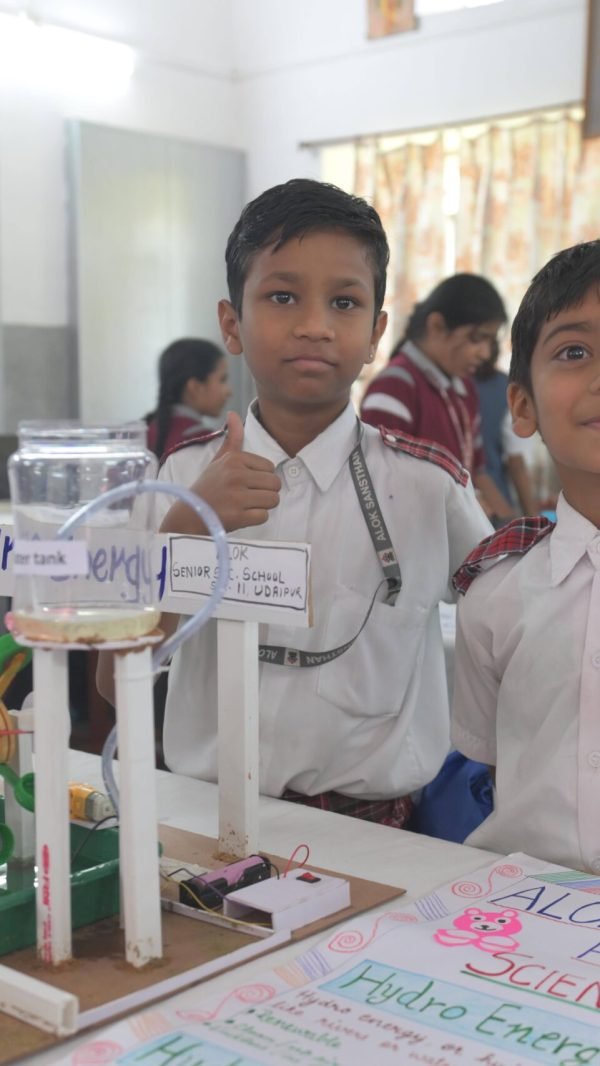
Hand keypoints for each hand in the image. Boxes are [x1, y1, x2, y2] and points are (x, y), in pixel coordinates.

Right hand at [160, 411, 280, 534]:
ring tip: (245, 505)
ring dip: (263, 506)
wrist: (190, 514)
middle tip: (247, 496)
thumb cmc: (208, 487)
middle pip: (275, 483)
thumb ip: (232, 439)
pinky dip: (255, 518)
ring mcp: (236, 496)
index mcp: (234, 459)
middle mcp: (235, 475)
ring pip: (273, 500)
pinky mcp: (237, 516)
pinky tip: (241, 515)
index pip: (269, 467)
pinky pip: (264, 516)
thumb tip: (233, 413)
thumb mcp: (219, 460)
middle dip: (265, 492)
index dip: (261, 477)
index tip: (244, 483)